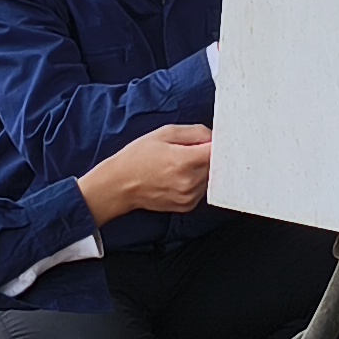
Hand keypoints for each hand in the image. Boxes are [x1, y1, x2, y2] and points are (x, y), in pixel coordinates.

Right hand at [81, 122, 213, 221]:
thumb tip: (214, 136)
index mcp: (184, 161)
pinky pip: (201, 189)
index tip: (209, 140)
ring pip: (209, 177)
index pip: (217, 150)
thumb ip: (194, 132)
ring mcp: (189, 196)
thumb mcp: (164, 133)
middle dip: (205, 155)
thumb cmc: (138, 157)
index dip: (215, 143)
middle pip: (215, 164)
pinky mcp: (187, 206)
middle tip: (186, 151)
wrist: (120, 185)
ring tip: (178, 164)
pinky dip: (195, 181)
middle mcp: (190, 182)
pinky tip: (177, 176)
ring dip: (201, 169)